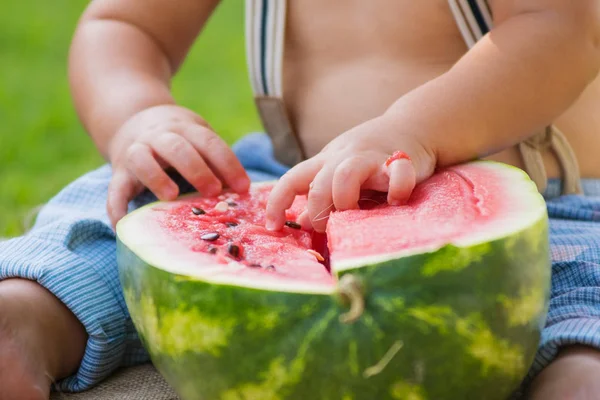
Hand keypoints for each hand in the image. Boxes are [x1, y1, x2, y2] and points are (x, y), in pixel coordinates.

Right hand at [106, 104, 249, 226]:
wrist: (134, 120)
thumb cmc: (181, 141)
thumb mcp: (198, 141)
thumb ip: (215, 162)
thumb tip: (241, 194)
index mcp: (186, 129)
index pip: (209, 142)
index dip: (228, 164)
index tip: (243, 187)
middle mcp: (159, 137)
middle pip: (177, 147)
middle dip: (197, 169)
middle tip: (214, 191)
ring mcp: (136, 152)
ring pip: (142, 159)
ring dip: (157, 177)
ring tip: (173, 197)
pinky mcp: (119, 172)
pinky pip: (114, 189)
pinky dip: (116, 206)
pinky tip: (125, 225)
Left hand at [265, 116, 435, 232]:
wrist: (413, 126)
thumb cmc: (370, 158)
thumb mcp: (339, 173)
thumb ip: (322, 196)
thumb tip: (301, 221)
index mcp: (325, 162)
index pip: (291, 179)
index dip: (277, 202)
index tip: (272, 227)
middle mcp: (343, 158)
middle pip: (317, 183)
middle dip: (318, 211)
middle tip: (328, 227)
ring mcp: (370, 158)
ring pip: (345, 174)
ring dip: (345, 200)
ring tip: (357, 215)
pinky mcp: (401, 160)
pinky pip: (397, 173)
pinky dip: (397, 188)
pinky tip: (396, 202)